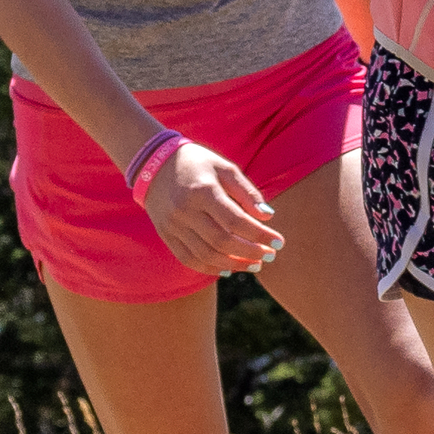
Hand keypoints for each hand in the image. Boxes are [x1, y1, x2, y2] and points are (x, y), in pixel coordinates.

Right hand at [145, 141, 283, 276]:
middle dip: (250, 253)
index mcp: (202, 191)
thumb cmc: (199, 164)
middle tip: (271, 255)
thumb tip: (268, 216)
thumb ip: (247, 191)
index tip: (279, 242)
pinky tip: (229, 269)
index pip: (236, 221)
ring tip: (256, 264)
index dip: (260, 235)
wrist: (154, 164)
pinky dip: (210, 268)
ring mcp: (172, 225)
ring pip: (206, 255)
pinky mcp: (166, 235)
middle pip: (222, 241)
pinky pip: (188, 259)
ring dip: (234, 264)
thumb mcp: (225, 168)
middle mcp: (184, 210)